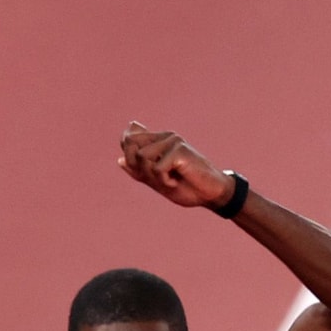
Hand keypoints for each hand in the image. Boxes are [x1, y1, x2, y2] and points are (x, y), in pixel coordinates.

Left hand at [117, 120, 234, 208]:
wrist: (211, 194)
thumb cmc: (186, 187)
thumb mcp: (157, 181)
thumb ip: (139, 170)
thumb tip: (119, 160)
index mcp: (158, 140)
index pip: (128, 138)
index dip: (128, 157)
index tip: (145, 172)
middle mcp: (164, 136)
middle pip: (130, 144)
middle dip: (138, 167)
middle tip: (157, 177)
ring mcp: (172, 141)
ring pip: (142, 157)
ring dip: (154, 177)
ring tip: (170, 180)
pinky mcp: (179, 149)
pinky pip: (157, 168)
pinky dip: (165, 182)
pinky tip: (177, 182)